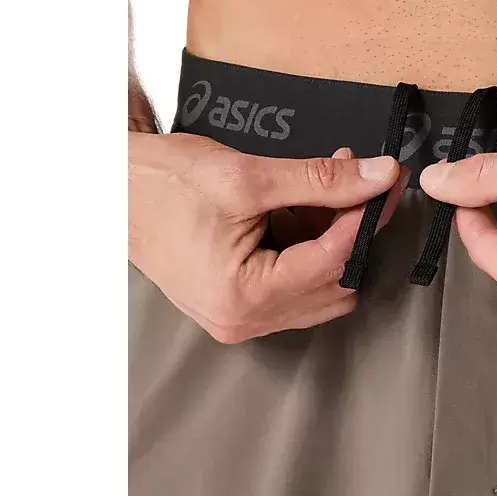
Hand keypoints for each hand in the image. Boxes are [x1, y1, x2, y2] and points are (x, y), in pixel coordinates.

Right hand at [129, 132, 406, 342]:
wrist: (110, 188)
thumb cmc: (164, 183)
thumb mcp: (248, 177)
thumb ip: (321, 181)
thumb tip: (381, 175)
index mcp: (244, 296)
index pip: (333, 261)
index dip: (365, 219)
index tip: (385, 184)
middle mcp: (245, 319)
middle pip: (334, 281)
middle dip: (352, 230)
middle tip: (361, 182)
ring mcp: (241, 317)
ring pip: (320, 285)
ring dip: (334, 238)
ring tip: (329, 186)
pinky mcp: (239, 305)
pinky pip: (295, 283)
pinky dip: (310, 246)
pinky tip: (305, 205)